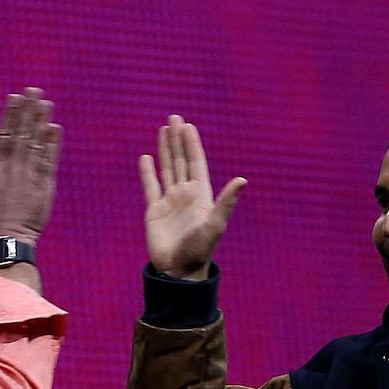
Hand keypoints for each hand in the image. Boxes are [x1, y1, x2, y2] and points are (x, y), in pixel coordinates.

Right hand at [0, 87, 61, 243]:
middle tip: (34, 90)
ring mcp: (27, 175)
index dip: (10, 115)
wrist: (6, 240)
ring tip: (47, 103)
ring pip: (35, 143)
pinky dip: (51, 144)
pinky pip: (48, 161)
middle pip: (21, 133)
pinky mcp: (42, 186)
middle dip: (27, 111)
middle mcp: (11, 168)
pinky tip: (54, 129)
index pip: (3, 135)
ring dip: (41, 121)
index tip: (15, 98)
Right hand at [139, 114, 245, 279]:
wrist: (179, 271)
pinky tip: (146, 157)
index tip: (188, 126)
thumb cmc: (200, 250)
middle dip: (177, 140)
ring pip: (167, 169)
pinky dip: (147, 172)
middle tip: (174, 118)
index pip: (196, 163)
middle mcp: (185, 194)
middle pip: (180, 161)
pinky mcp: (153, 211)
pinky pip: (150, 187)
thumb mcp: (215, 224)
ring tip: (162, 129)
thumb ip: (227, 201)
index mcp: (201, 195)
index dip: (192, 144)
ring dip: (164, 149)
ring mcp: (169, 201)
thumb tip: (243, 179)